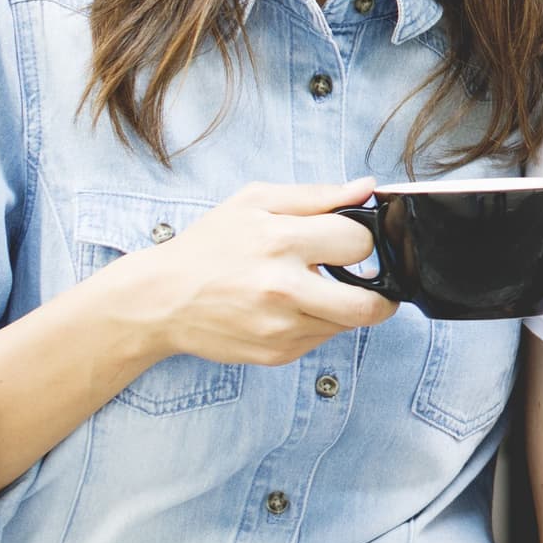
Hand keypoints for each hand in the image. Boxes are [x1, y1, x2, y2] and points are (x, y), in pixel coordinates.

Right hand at [109, 180, 394, 367]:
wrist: (161, 299)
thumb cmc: (208, 246)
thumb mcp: (255, 202)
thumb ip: (316, 195)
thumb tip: (366, 188)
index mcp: (280, 242)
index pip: (360, 244)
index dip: (363, 240)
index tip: (350, 242)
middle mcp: (283, 290)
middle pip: (370, 306)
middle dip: (381, 294)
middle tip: (370, 283)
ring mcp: (280, 328)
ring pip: (348, 324)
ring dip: (345, 307)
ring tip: (316, 289)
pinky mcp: (276, 354)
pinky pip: (321, 340)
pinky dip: (318, 323)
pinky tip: (292, 307)